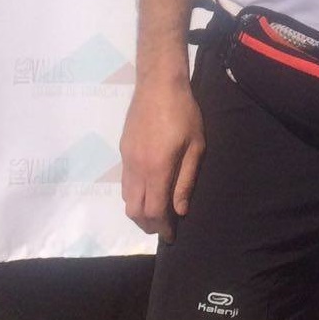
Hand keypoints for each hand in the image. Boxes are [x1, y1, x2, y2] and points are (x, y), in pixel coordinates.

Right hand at [120, 77, 204, 242]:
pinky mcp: (122, 150)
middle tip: (163, 226)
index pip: (154, 211)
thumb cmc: (185, 113)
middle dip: (148, 224)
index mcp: (157, 169)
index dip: (162, 227)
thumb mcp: (195, 145)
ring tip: (155, 210)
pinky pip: (124, 182)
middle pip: (134, 210)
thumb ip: (186, 180)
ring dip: (138, 210)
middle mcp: (136, 168)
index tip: (171, 235)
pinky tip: (147, 188)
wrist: (158, 84)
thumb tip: (179, 211)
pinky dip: (134, 194)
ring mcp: (126, 159)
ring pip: (126, 197)